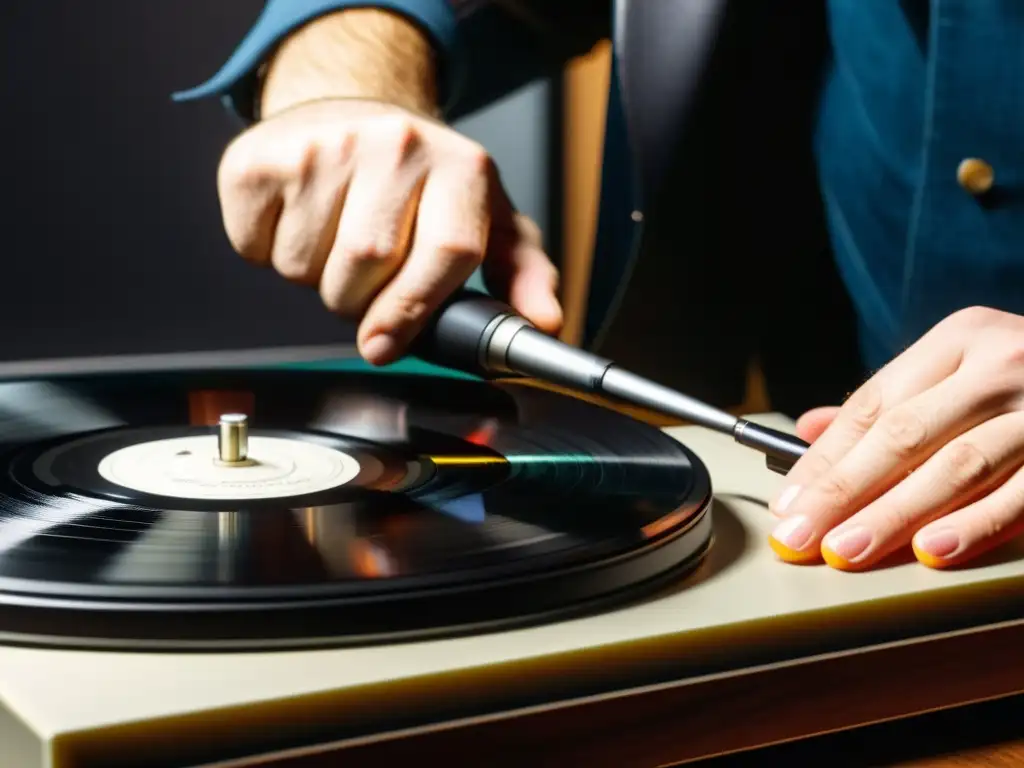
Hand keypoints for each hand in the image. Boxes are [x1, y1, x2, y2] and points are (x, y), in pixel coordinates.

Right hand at [216, 98, 562, 364]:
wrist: (349, 116)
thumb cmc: (421, 184)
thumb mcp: (486, 221)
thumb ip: (522, 274)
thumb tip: (544, 322)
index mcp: (461, 165)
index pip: (447, 252)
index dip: (414, 311)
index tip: (386, 344)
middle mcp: (396, 144)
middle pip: (368, 266)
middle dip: (360, 300)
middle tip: (365, 280)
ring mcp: (324, 144)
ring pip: (304, 266)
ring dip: (314, 279)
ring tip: (333, 244)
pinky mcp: (258, 158)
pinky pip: (255, 248)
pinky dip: (268, 255)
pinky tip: (297, 222)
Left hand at [768, 306, 1023, 570]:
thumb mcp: (964, 368)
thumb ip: (893, 400)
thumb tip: (808, 429)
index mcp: (961, 338)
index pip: (873, 403)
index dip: (826, 458)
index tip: (788, 502)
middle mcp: (1003, 362)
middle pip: (902, 434)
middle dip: (842, 491)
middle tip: (799, 535)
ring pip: (956, 466)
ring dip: (895, 515)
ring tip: (847, 549)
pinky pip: (1021, 494)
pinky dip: (976, 525)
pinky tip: (931, 551)